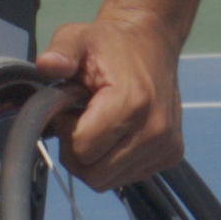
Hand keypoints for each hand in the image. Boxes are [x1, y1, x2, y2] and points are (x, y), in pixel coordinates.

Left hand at [35, 6, 184, 190]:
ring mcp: (167, 146)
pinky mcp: (172, 155)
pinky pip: (127, 177)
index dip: (67, 131)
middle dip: (77, 152)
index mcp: (132, 103)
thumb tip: (47, 65)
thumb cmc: (109, 43)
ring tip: (98, 124)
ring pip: (109, 181)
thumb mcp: (77, 37)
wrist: (152, 42)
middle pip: (95, 174)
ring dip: (95, 159)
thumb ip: (61, 51)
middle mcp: (155, 130)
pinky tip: (116, 133)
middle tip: (80, 120)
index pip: (82, 150)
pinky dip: (113, 162)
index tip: (71, 108)